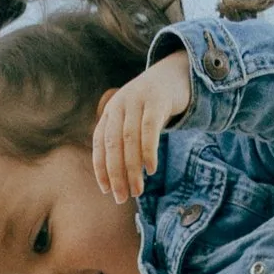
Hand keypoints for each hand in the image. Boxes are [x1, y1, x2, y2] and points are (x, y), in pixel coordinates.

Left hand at [91, 52, 193, 204]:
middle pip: (113, 144)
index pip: (100, 143)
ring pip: (129, 139)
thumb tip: (120, 181)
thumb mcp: (133, 122)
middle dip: (116, 174)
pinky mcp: (156, 99)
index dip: (101, 168)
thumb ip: (125, 144)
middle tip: (122, 198)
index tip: (107, 190)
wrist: (174, 75)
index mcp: (110, 112)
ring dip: (132, 169)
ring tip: (138, 190)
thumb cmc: (152, 108)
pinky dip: (148, 151)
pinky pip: (149, 128)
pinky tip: (151, 170)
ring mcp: (137, 100)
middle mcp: (119, 104)